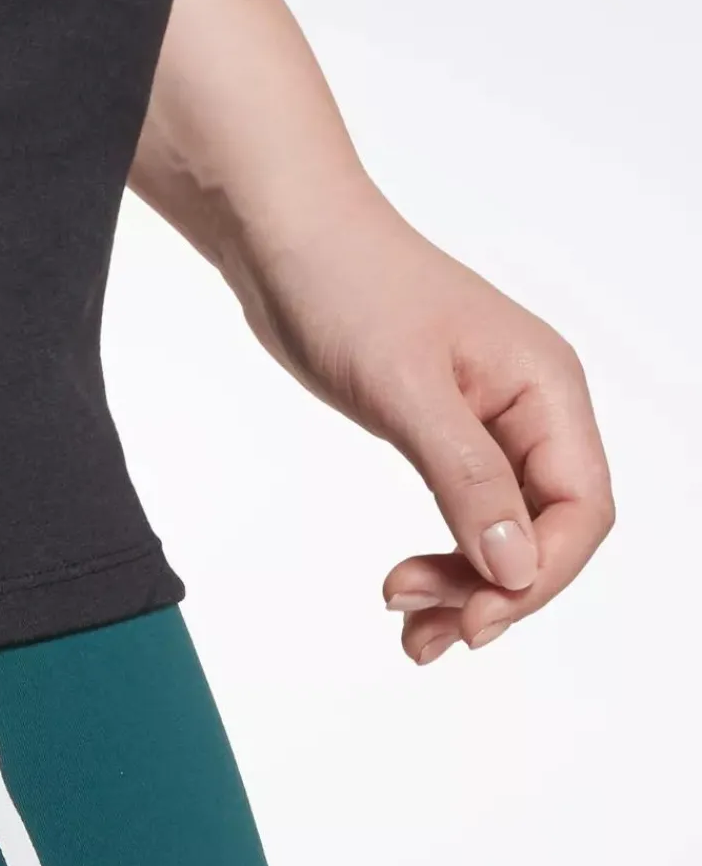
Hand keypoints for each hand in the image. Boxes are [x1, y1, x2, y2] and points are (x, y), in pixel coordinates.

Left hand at [226, 192, 614, 663]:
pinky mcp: (440, 426)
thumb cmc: (347, 286)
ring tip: (406, 622)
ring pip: (505, 527)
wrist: (283, 234)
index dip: (538, 576)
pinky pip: (465, 507)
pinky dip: (444, 553)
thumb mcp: (406, 389)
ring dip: (466, 583)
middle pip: (547, 530)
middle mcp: (531, 406)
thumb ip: (467, 479)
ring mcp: (486, 418)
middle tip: (422, 632)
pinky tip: (407, 585)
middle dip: (495, 589)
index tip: (473, 618)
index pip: (581, 509)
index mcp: (546, 388)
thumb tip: (518, 568)